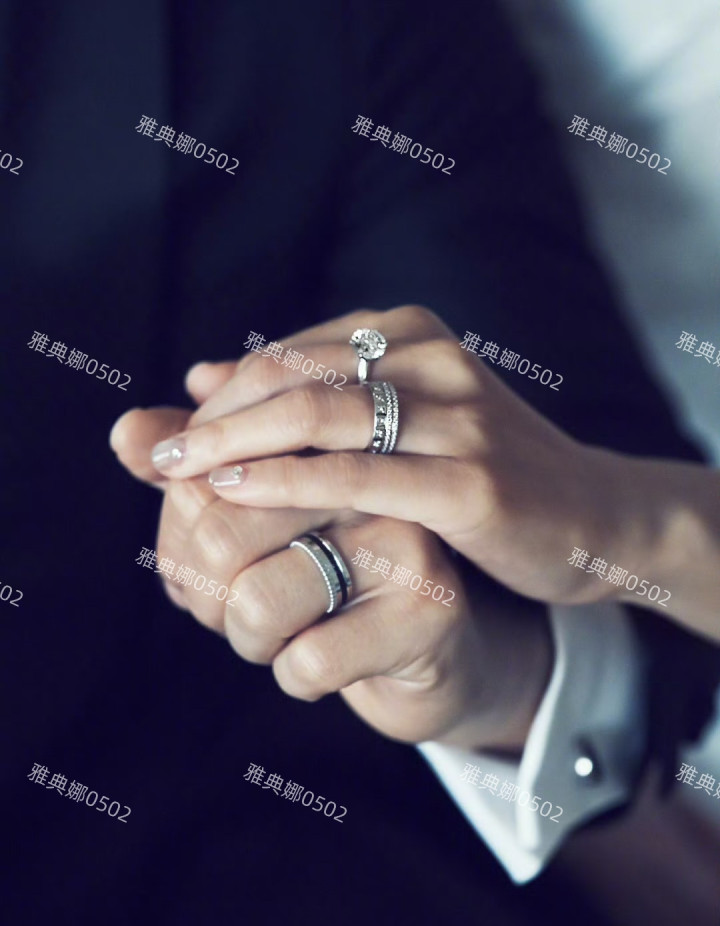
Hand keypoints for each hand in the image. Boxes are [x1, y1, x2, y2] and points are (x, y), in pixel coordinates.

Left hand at [148, 305, 619, 607]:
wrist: (593, 518)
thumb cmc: (480, 474)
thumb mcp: (398, 426)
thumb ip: (307, 399)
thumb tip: (203, 375)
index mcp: (412, 336)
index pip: (290, 353)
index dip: (224, 393)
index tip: (171, 430)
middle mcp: (435, 359)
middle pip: (295, 375)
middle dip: (217, 415)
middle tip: (157, 449)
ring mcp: (459, 416)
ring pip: (320, 414)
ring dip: (236, 442)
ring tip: (177, 469)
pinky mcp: (472, 481)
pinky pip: (359, 474)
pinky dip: (287, 480)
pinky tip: (236, 493)